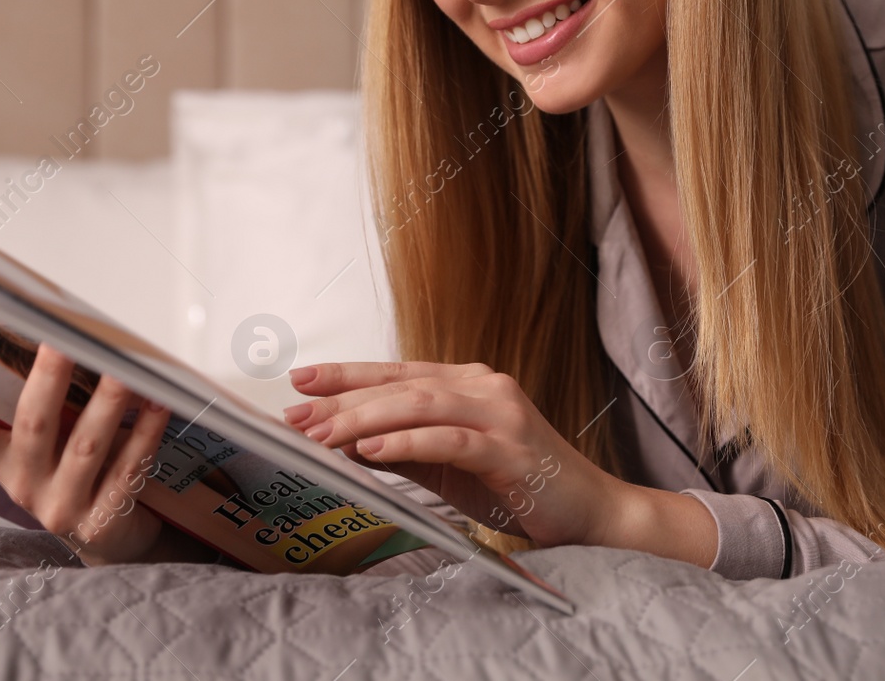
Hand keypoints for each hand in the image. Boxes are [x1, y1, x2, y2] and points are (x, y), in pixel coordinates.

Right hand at [0, 343, 190, 565]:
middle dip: (48, 377)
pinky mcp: (103, 520)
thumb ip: (39, 401)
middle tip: (62, 337)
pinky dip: (144, 434)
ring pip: (87, 445)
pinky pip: (126, 469)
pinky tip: (160, 404)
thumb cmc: (75, 471)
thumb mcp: (43, 444)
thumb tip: (50, 326)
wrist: (112, 542)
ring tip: (128, 367)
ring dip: (108, 401)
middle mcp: (23, 484)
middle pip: (32, 424)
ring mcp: (62, 506)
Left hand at [282, 360, 623, 547]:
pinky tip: (370, 451)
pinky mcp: (510, 448)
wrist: (589, 511)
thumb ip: (403, 449)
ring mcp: (500, 413)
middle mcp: (484, 386)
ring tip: (320, 435)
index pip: (396, 372)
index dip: (346, 375)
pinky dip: (406, 443)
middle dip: (343, 400)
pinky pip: (449, 440)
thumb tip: (344, 442)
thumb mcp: (449, 467)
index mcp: (468, 384)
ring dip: (364, 419)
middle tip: (295, 416)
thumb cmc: (517, 487)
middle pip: (401, 385)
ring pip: (419, 405)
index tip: (299, 381)